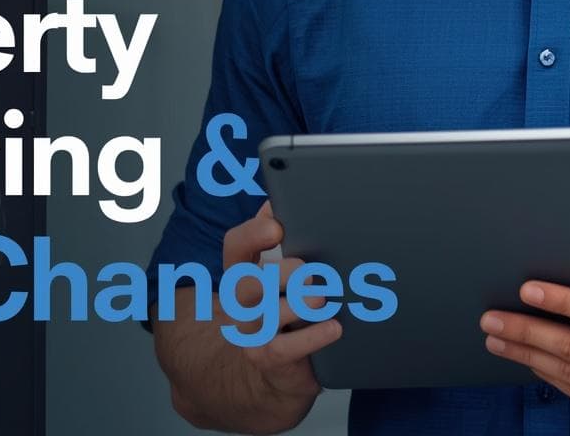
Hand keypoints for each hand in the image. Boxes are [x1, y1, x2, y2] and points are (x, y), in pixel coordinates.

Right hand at [222, 201, 342, 404]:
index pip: (235, 247)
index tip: (276, 226)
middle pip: (248, 284)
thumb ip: (282, 237)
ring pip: (265, 316)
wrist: (275, 368)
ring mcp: (252, 333)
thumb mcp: (280, 271)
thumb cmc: (283, 307)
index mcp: (244, 271)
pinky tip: (334, 328)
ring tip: (321, 299)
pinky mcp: (269, 359)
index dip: (252, 235)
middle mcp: (242, 302)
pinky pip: (284, 350)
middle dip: (280, 275)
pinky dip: (311, 338)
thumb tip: (281, 200)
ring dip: (296, 305)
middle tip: (309, 271)